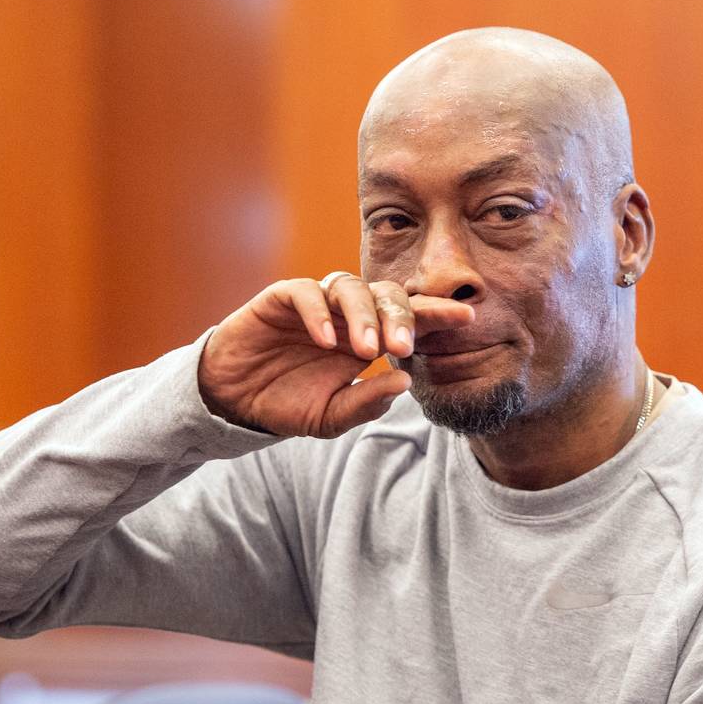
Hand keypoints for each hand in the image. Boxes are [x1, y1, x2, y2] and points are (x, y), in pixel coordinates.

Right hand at [198, 273, 474, 437]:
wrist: (234, 403)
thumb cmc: (288, 404)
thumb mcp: (331, 417)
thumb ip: (367, 402)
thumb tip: (404, 382)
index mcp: (368, 338)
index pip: (410, 317)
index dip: (437, 314)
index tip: (467, 319)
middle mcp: (346, 314)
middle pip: (386, 294)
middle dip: (401, 317)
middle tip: (404, 348)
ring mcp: (315, 303)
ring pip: (350, 286)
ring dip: (363, 315)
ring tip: (367, 349)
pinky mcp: (280, 299)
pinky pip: (305, 292)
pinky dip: (318, 313)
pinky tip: (326, 340)